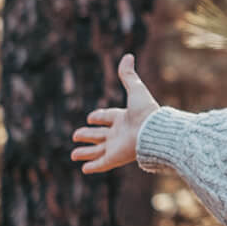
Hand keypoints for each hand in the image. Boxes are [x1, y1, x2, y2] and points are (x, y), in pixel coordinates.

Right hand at [71, 54, 159, 173]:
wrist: (153, 131)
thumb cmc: (146, 111)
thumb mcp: (135, 89)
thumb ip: (128, 75)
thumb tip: (128, 55)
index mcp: (124, 118)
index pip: (108, 118)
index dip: (99, 117)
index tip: (90, 118)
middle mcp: (119, 134)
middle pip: (100, 136)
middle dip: (88, 135)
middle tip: (75, 136)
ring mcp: (117, 147)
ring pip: (98, 151)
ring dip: (86, 153)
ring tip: (73, 155)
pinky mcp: (115, 158)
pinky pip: (102, 164)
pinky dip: (93, 167)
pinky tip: (84, 170)